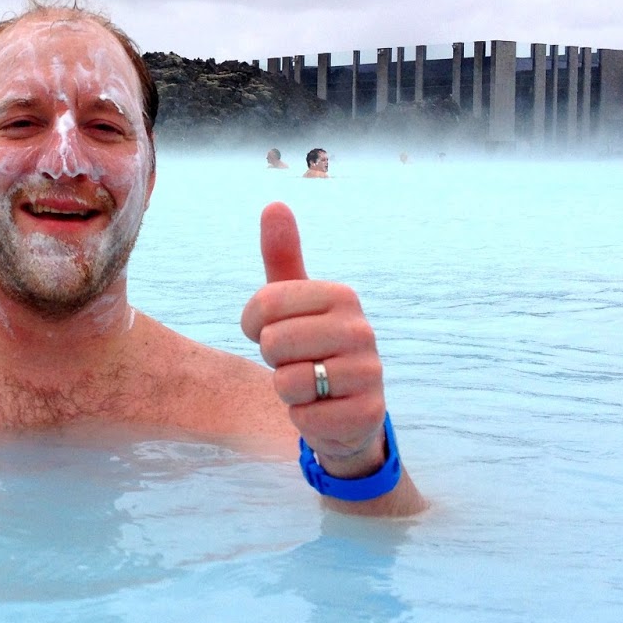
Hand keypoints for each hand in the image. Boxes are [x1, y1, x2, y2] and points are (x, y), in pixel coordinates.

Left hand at [240, 201, 387, 473]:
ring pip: (288, 382)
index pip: (264, 305)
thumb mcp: (293, 302)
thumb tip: (274, 204)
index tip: (270, 331)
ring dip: (286, 391)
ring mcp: (370, 373)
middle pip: (273, 343)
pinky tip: (321, 410)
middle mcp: (363, 330)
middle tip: (295, 361)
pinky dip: (302, 419)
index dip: (252, 326)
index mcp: (342, 295)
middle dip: (272, 360)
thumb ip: (281, 256)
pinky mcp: (368, 415)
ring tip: (309, 385)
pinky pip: (305, 418)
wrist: (345, 411)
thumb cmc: (310, 346)